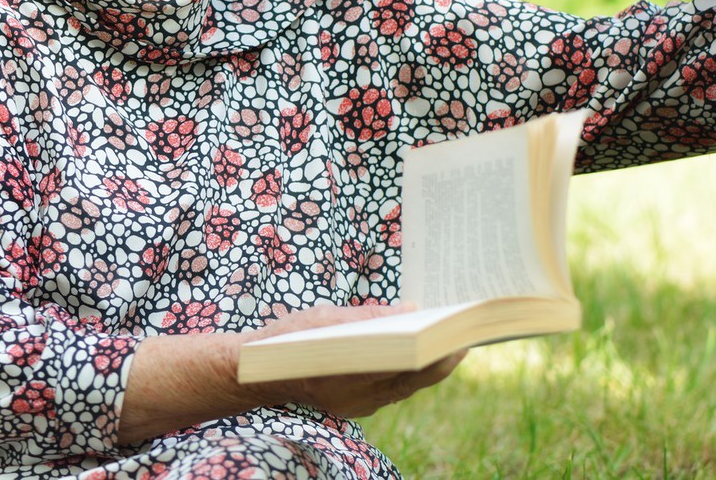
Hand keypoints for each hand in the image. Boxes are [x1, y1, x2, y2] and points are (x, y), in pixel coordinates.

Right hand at [246, 305, 465, 417]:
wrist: (251, 373)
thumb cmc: (287, 340)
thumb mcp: (328, 318)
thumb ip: (371, 316)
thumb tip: (411, 309)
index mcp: (352, 375)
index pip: (409, 369)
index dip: (439, 355)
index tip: (460, 337)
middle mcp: (356, 398)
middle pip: (412, 382)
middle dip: (440, 360)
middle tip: (464, 338)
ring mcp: (354, 406)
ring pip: (402, 389)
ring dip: (425, 368)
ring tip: (445, 342)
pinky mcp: (350, 406)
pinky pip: (388, 392)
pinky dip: (404, 374)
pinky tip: (413, 355)